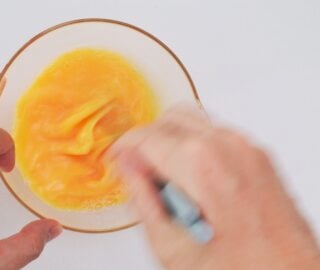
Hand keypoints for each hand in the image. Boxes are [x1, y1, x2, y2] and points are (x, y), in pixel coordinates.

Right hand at [109, 106, 319, 269]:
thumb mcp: (172, 247)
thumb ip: (143, 200)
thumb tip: (128, 169)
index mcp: (202, 165)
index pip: (146, 137)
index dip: (123, 147)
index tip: (115, 159)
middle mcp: (228, 146)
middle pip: (169, 119)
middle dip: (146, 142)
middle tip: (137, 172)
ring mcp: (248, 147)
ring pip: (193, 121)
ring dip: (170, 143)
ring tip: (167, 182)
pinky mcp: (259, 154)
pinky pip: (215, 133)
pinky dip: (194, 146)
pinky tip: (192, 182)